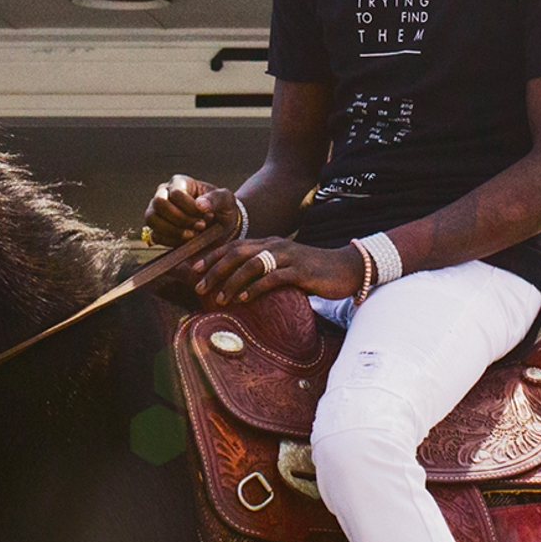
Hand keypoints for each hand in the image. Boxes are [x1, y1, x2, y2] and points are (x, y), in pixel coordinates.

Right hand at [144, 174, 231, 246]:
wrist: (221, 227)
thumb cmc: (222, 209)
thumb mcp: (226, 200)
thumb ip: (216, 198)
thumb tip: (200, 204)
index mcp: (180, 182)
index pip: (176, 193)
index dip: (190, 208)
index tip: (207, 216)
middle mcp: (164, 193)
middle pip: (159, 203)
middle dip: (180, 219)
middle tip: (199, 227)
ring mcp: (157, 211)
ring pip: (152, 219)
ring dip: (174, 231)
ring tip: (193, 235)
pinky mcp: (157, 229)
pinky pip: (155, 235)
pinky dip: (172, 241)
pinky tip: (188, 241)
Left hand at [193, 237, 361, 305]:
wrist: (346, 269)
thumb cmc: (313, 272)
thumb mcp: (285, 268)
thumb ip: (265, 272)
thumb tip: (240, 288)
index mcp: (269, 243)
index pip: (234, 245)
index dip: (212, 255)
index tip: (194, 269)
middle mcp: (276, 245)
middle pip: (238, 252)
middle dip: (215, 269)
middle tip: (199, 286)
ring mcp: (289, 256)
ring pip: (252, 264)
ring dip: (232, 281)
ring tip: (219, 298)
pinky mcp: (300, 270)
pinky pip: (273, 277)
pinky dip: (256, 288)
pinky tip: (245, 298)